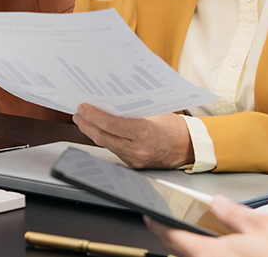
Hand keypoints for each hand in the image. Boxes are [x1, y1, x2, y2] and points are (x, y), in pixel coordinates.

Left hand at [73, 104, 192, 168]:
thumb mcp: (154, 113)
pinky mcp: (133, 164)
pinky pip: (114, 150)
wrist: (189, 147)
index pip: (111, 125)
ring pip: (106, 145)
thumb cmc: (174, 127)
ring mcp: (135, 159)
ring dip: (93, 133)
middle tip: (78, 114)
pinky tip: (99, 131)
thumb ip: (132, 110)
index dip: (93, 116)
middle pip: (103, 137)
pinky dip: (105, 140)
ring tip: (84, 121)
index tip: (83, 108)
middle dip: (87, 125)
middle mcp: (138, 149)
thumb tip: (109, 102)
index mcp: (144, 133)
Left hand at [146, 195, 267, 256]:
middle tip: (173, 222)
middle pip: (182, 252)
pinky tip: (224, 248)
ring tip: (201, 232)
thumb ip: (235, 213)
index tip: (150, 215)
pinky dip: (210, 253)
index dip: (157, 224)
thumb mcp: (265, 226)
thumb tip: (218, 203)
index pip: (172, 238)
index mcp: (211, 253)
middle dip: (176, 236)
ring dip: (194, 246)